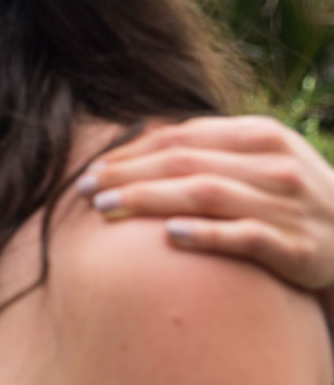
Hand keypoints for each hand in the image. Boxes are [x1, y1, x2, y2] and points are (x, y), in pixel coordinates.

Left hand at [76, 116, 333, 288]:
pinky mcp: (299, 248)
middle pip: (185, 163)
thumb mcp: (258, 162)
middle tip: (84, 191)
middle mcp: (275, 165)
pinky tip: (169, 235)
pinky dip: (207, 235)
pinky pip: (246, 238)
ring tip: (106, 209)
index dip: (131, 152)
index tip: (90, 169)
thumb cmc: (290, 199)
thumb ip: (208, 150)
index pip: (181, 136)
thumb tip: (133, 145)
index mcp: (261, 135)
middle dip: (128, 175)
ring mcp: (289, 205)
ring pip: (207, 195)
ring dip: (150, 201)